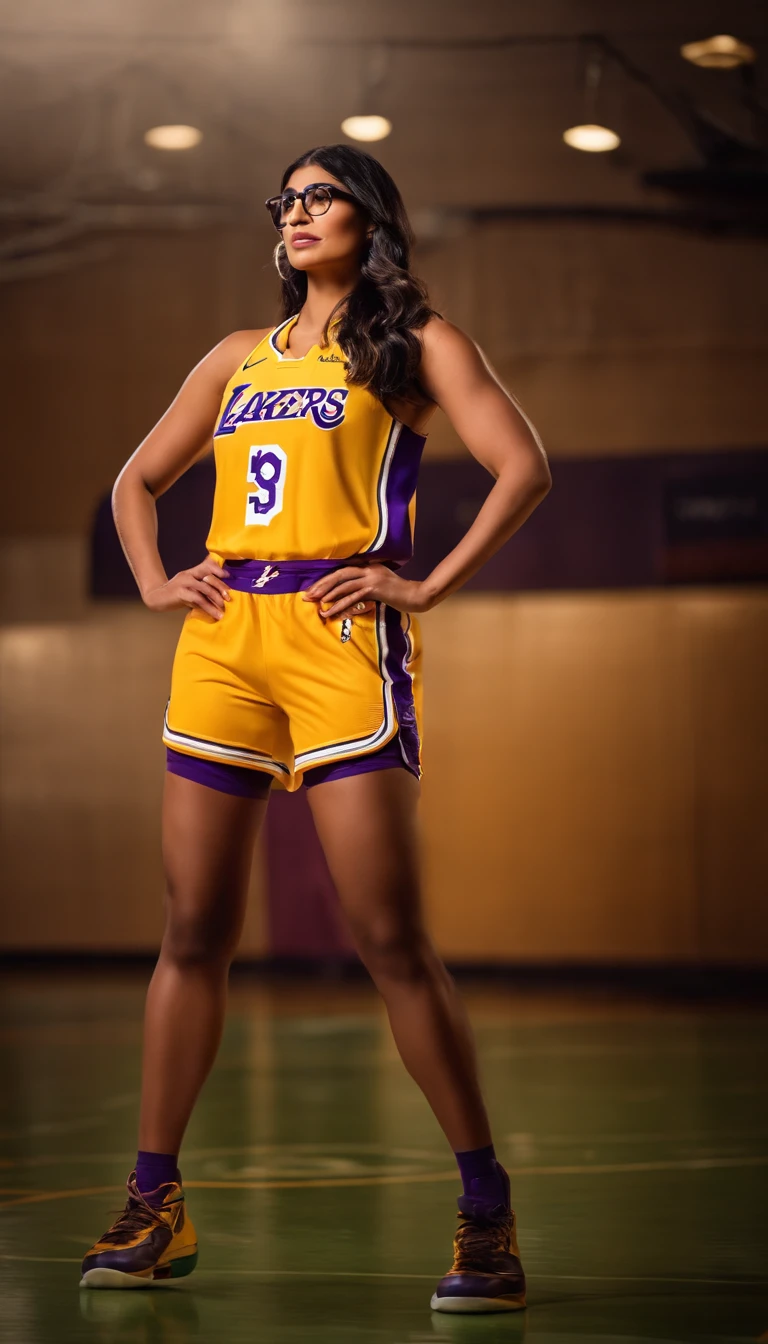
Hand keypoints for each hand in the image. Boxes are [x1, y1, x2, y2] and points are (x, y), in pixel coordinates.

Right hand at [143, 556, 231, 619]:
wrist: (156, 598)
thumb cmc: (175, 595)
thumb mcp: (189, 589)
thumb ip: (201, 589)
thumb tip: (220, 596)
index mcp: (191, 572)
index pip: (207, 565)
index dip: (218, 570)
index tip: (229, 577)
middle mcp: (188, 574)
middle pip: (208, 577)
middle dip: (221, 587)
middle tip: (229, 597)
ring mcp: (183, 583)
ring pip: (205, 588)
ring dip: (216, 598)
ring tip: (223, 608)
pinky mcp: (180, 592)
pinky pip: (197, 599)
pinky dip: (208, 607)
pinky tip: (215, 614)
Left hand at [302, 562, 432, 619]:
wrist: (415, 596)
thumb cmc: (398, 593)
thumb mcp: (380, 584)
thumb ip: (365, 583)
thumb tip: (348, 591)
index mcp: (368, 566)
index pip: (342, 571)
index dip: (326, 580)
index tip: (313, 589)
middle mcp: (368, 569)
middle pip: (339, 575)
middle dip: (321, 585)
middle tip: (308, 595)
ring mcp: (371, 578)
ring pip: (344, 584)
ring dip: (327, 594)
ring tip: (314, 603)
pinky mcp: (374, 589)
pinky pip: (352, 596)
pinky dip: (339, 603)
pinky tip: (329, 609)